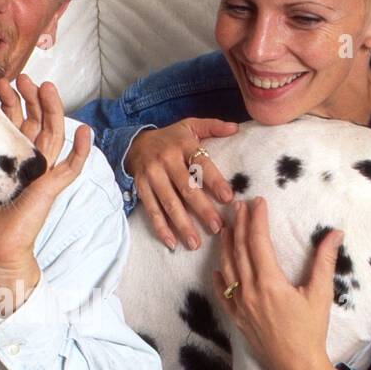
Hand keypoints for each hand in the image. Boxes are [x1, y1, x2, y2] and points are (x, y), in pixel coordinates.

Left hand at [0, 74, 90, 314]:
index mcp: (7, 163)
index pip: (13, 125)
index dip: (9, 103)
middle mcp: (26, 165)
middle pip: (35, 123)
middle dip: (29, 98)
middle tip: (22, 78)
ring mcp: (41, 176)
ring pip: (54, 135)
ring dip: (52, 110)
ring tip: (47, 87)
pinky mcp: (50, 188)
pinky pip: (71, 168)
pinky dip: (81, 150)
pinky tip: (85, 131)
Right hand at [126, 117, 239, 250]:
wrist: (135, 142)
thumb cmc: (171, 138)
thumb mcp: (190, 125)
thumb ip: (213, 127)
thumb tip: (235, 128)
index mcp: (183, 144)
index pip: (202, 164)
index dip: (215, 181)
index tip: (228, 198)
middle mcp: (166, 160)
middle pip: (186, 188)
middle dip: (202, 210)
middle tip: (217, 227)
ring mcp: (152, 175)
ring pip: (169, 203)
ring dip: (183, 225)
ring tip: (195, 243)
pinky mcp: (141, 188)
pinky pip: (152, 210)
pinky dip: (161, 228)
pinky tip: (172, 242)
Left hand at [213, 198, 366, 369]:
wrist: (296, 366)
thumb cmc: (311, 331)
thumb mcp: (320, 294)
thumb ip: (324, 262)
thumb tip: (335, 233)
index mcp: (269, 282)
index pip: (258, 241)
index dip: (257, 219)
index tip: (258, 201)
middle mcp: (249, 291)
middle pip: (239, 250)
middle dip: (238, 224)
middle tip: (237, 204)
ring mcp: (240, 305)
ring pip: (227, 268)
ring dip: (225, 245)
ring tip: (225, 227)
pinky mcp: (237, 318)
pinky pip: (223, 293)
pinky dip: (219, 277)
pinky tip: (218, 267)